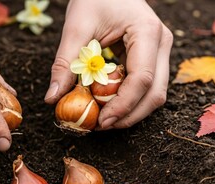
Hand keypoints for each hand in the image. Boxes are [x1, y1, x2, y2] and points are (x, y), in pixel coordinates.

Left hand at [45, 0, 172, 129]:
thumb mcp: (76, 26)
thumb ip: (65, 63)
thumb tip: (52, 98)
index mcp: (148, 32)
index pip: (142, 79)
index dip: (123, 106)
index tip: (101, 121)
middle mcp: (162, 43)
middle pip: (155, 93)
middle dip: (129, 115)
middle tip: (100, 125)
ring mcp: (160, 52)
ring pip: (154, 94)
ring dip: (130, 111)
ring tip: (102, 118)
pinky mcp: (153, 58)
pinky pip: (146, 87)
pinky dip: (129, 101)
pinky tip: (107, 104)